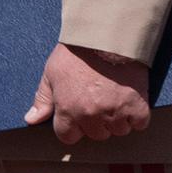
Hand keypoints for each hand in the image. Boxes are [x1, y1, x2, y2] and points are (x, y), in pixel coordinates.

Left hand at [25, 42, 151, 145]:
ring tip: (116, 98)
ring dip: (119, 119)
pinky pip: (140, 123)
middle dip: (97, 122)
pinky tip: (132, 101)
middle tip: (100, 102)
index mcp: (67, 110)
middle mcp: (91, 115)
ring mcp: (115, 111)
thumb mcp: (51, 73)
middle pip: (97, 135)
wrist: (106, 35)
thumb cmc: (75, 52)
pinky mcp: (137, 105)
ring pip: (119, 130)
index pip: (68, 137)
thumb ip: (42, 100)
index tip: (79, 116)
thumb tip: (31, 120)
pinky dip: (138, 116)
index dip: (74, 127)